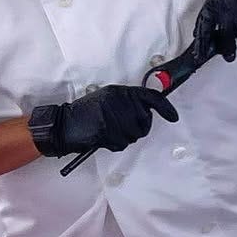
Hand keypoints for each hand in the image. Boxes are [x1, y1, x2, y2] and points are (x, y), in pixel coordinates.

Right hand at [28, 85, 178, 157]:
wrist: (63, 124)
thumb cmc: (84, 114)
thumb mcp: (106, 100)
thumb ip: (126, 103)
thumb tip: (146, 113)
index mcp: (119, 92)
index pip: (150, 96)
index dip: (165, 107)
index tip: (173, 116)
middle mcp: (118, 101)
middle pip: (145, 120)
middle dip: (137, 128)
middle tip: (121, 128)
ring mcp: (113, 115)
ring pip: (135, 134)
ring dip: (124, 138)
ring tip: (108, 132)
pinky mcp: (106, 129)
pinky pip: (122, 143)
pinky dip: (114, 144)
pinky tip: (103, 138)